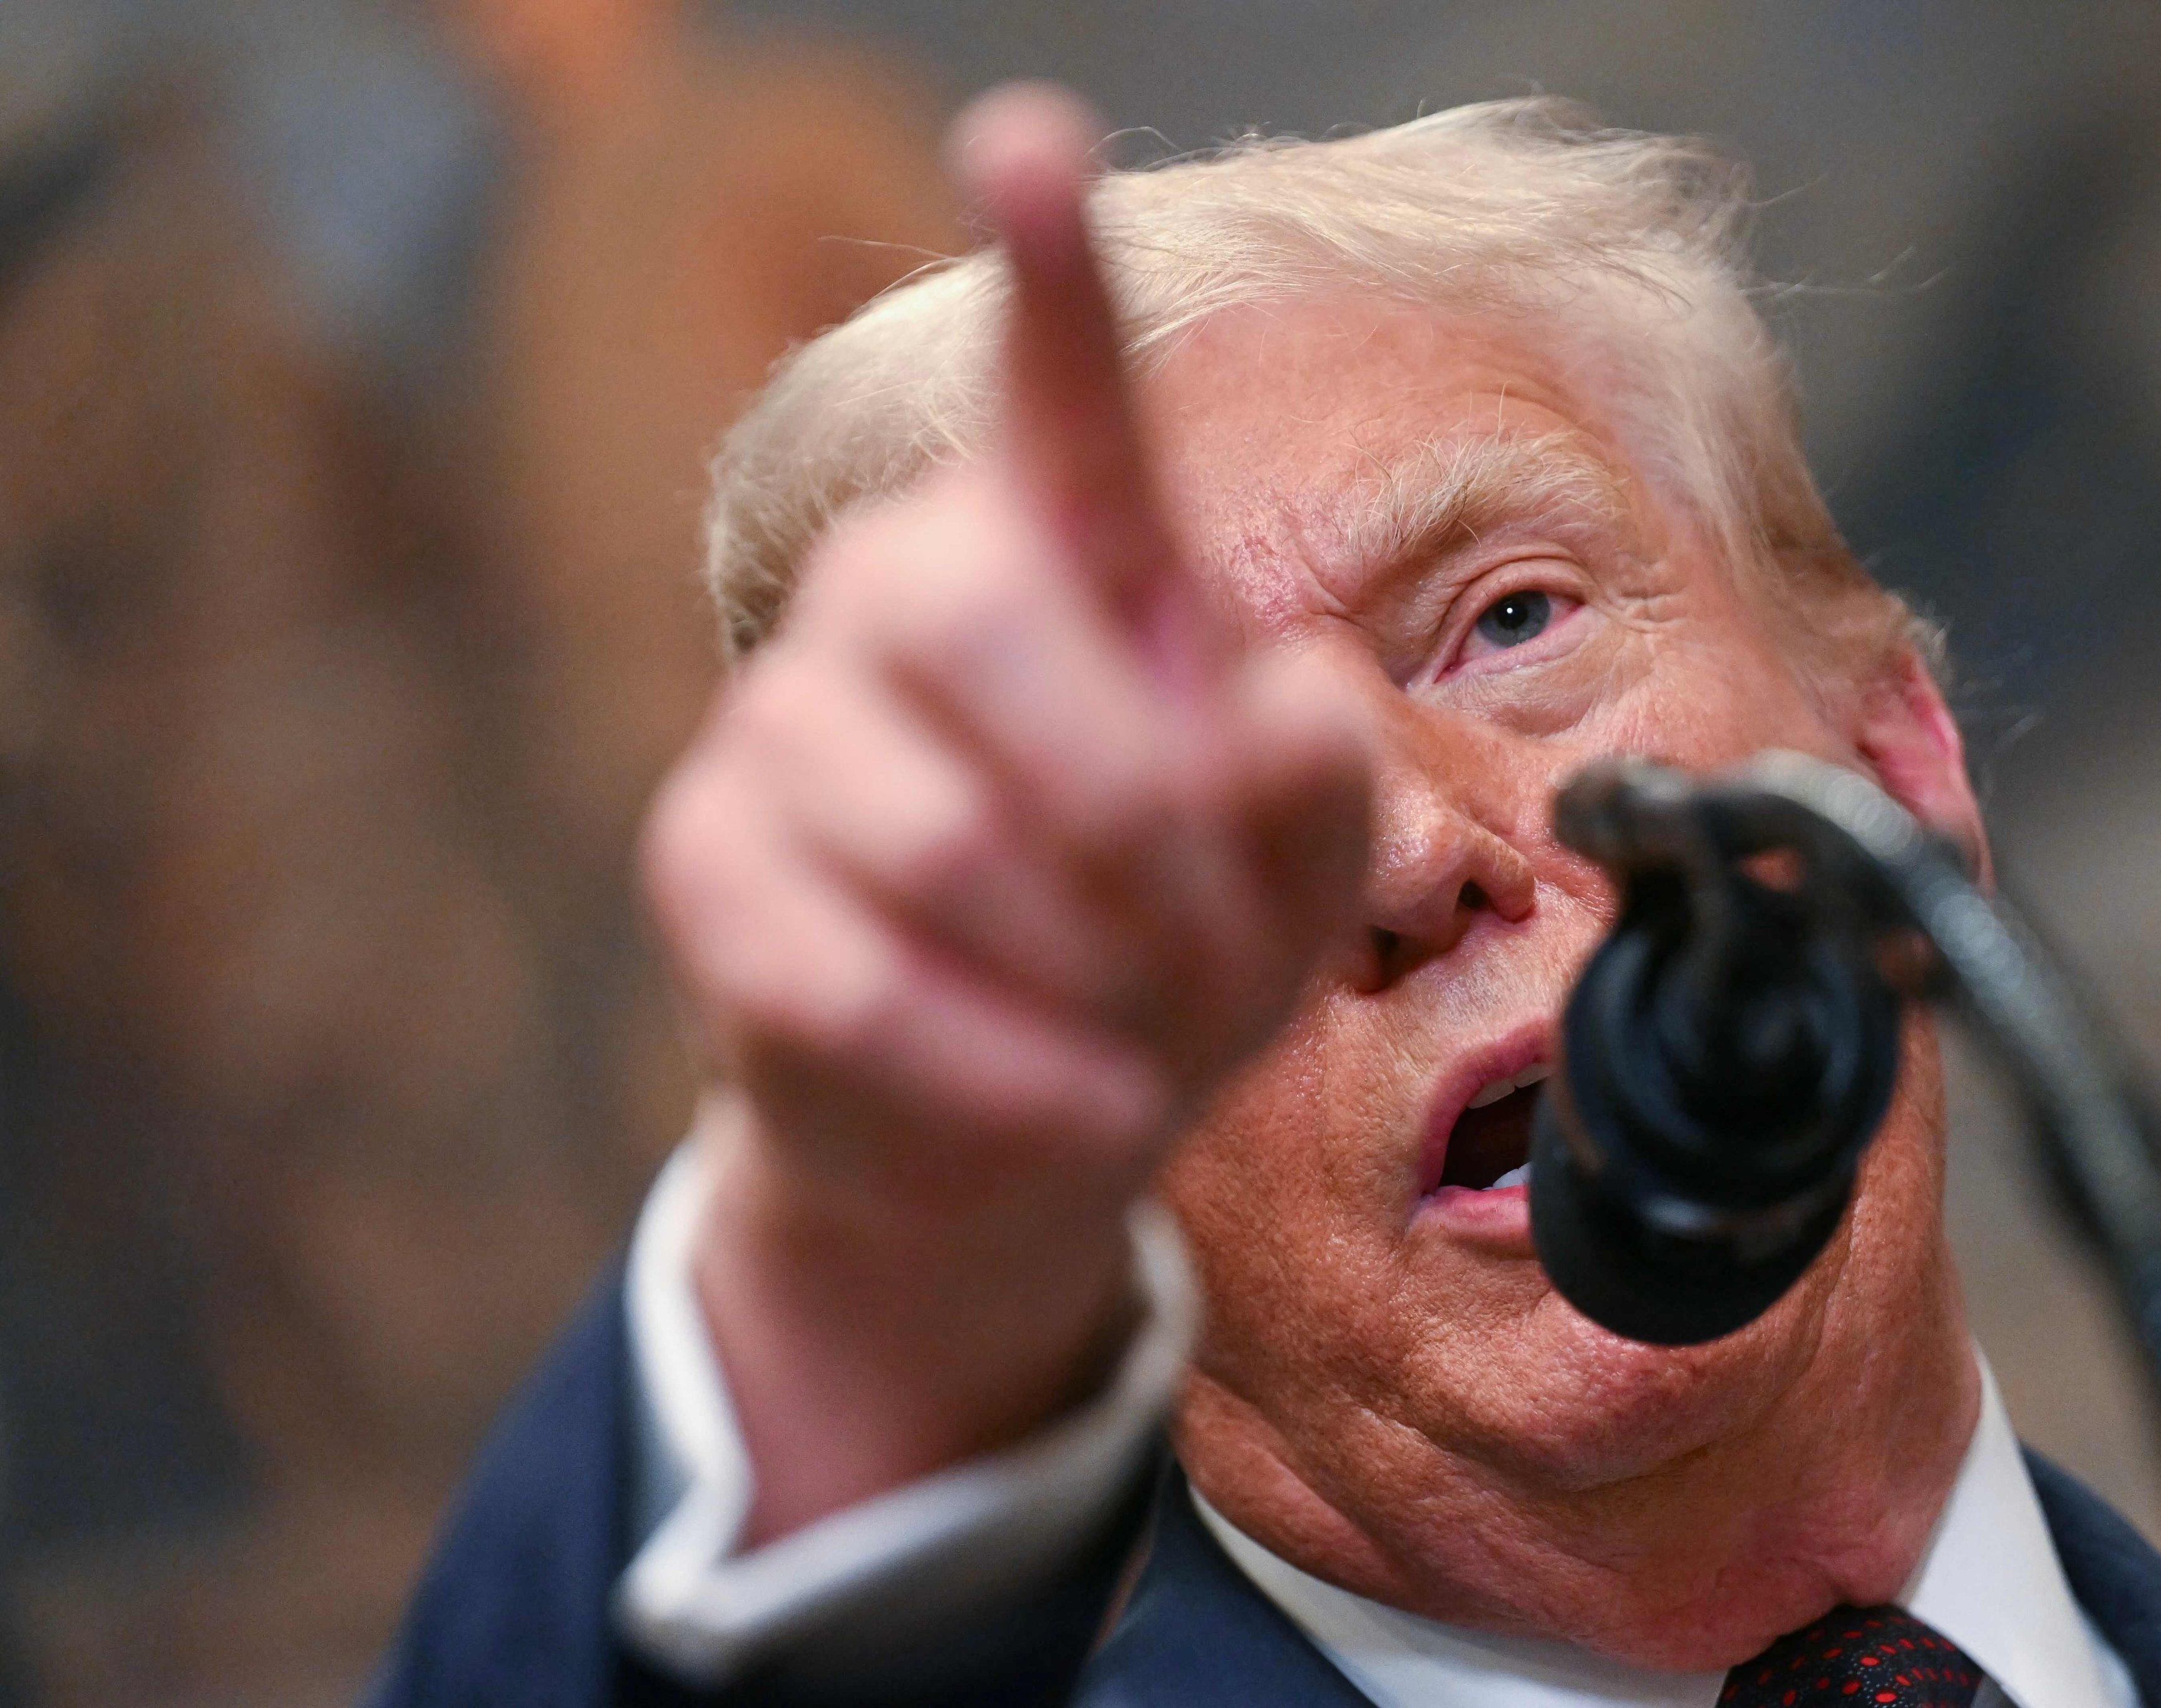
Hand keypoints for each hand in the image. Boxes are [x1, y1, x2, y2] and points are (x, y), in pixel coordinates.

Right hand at [639, 84, 1369, 1539]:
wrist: (1021, 1122)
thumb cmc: (1169, 955)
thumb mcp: (1294, 880)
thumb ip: (1318, 784)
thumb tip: (1292, 702)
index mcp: (1066, 556)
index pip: (1057, 386)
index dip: (1048, 269)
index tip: (1029, 140)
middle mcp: (904, 589)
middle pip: (975, 614)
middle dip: (1129, 815)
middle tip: (1208, 949)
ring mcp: (784, 718)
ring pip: (929, 831)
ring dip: (1083, 972)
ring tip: (1142, 1034)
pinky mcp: (709, 867)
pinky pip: (855, 979)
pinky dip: (1002, 1075)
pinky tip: (1078, 1104)